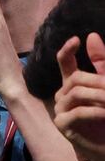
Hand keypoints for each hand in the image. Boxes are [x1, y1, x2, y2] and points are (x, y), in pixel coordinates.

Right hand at [54, 33, 104, 160]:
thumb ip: (100, 63)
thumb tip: (91, 36)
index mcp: (72, 83)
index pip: (64, 62)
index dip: (67, 50)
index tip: (76, 39)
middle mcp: (63, 93)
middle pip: (75, 77)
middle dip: (97, 80)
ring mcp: (60, 108)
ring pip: (76, 92)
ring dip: (99, 95)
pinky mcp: (62, 124)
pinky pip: (78, 112)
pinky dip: (96, 111)